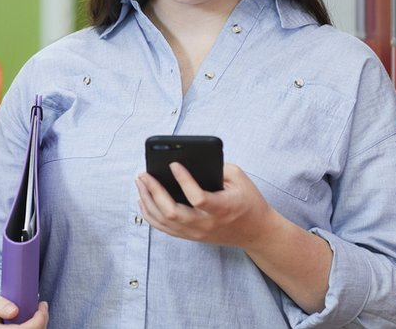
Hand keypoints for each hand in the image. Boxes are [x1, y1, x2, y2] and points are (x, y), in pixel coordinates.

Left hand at [135, 162, 278, 248]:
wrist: (256, 232)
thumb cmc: (249, 201)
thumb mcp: (240, 178)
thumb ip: (218, 167)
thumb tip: (189, 159)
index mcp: (222, 208)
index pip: (197, 197)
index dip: (184, 180)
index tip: (173, 164)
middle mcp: (206, 223)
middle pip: (172, 213)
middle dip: (154, 192)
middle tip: (144, 174)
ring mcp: (196, 232)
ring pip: (164, 222)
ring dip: (148, 201)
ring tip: (140, 183)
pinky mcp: (191, 236)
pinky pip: (164, 228)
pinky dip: (150, 214)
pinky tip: (144, 200)